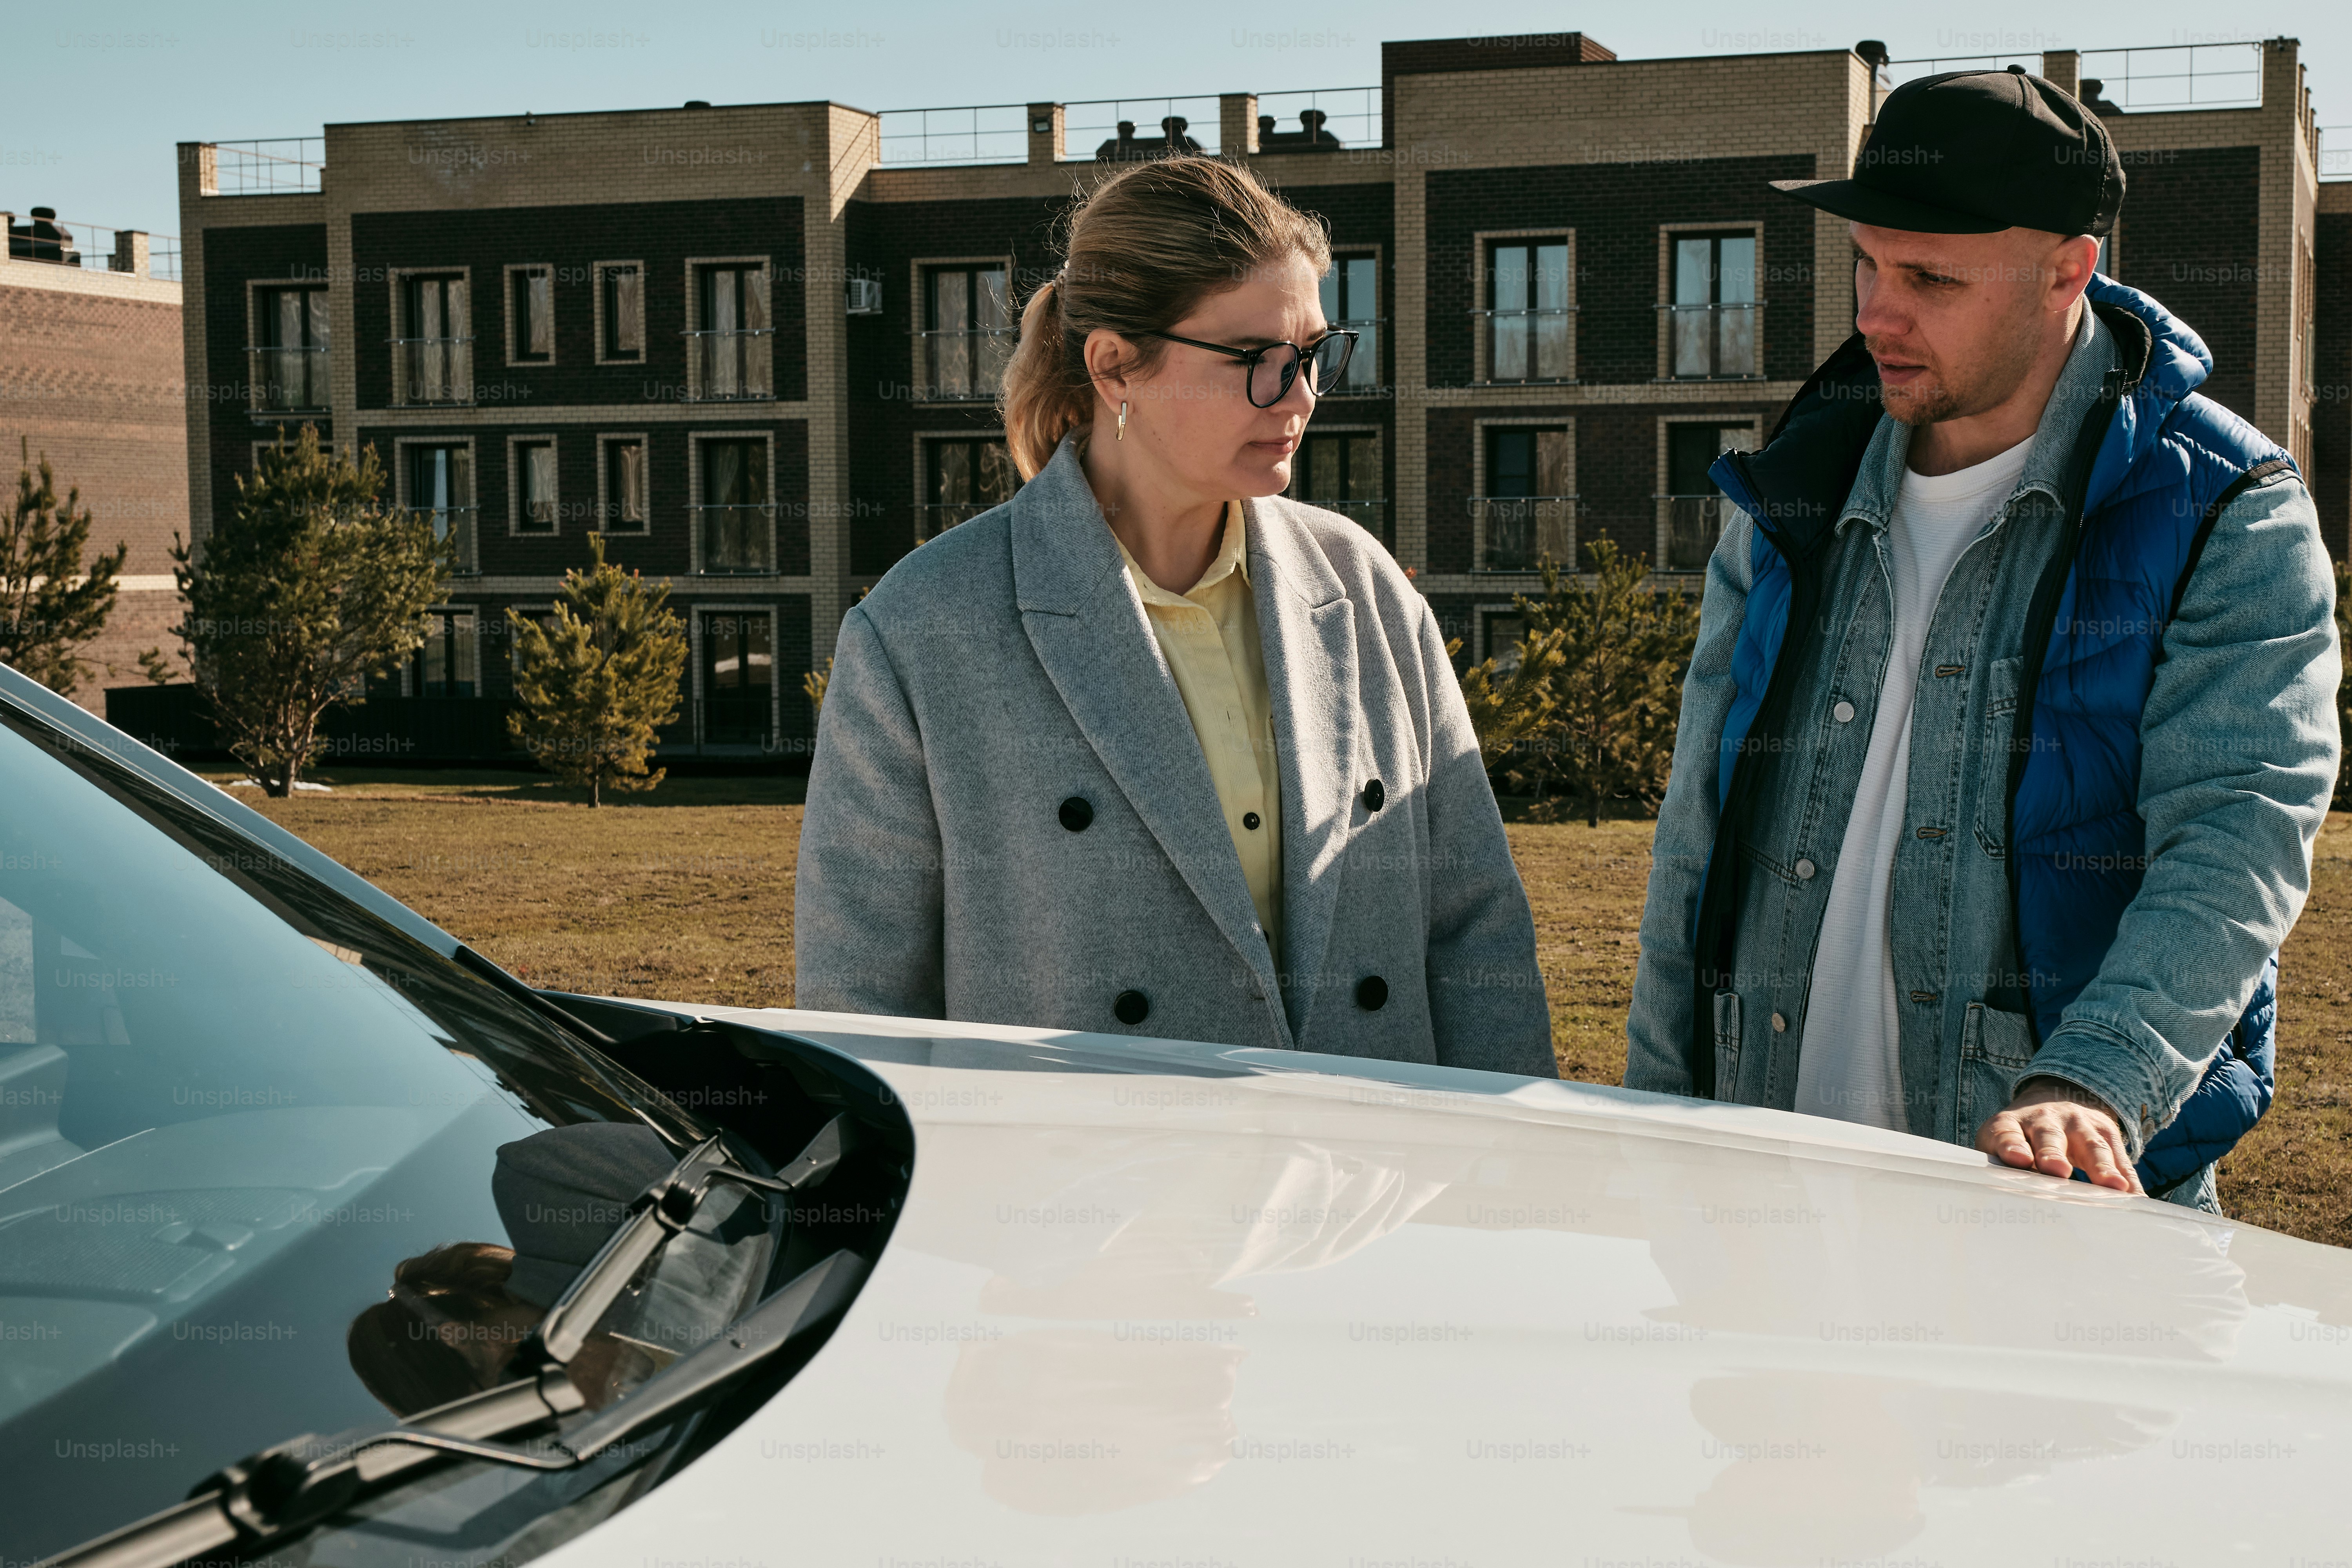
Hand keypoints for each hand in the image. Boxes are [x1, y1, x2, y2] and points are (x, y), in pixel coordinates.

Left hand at [1974, 1078, 2144, 1194]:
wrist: (2051, 1101)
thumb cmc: (2020, 1139)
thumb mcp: (2000, 1144)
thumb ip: (2002, 1167)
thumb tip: (2005, 1200)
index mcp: (2011, 1124)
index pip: (2007, 1133)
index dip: (2011, 1146)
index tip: (2017, 1160)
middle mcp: (2044, 1119)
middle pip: (2049, 1136)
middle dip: (2053, 1153)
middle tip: (2057, 1170)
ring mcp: (2077, 1123)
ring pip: (2090, 1145)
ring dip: (2101, 1167)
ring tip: (2114, 1187)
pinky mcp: (2106, 1132)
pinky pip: (2119, 1158)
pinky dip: (2129, 1180)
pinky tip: (2136, 1199)